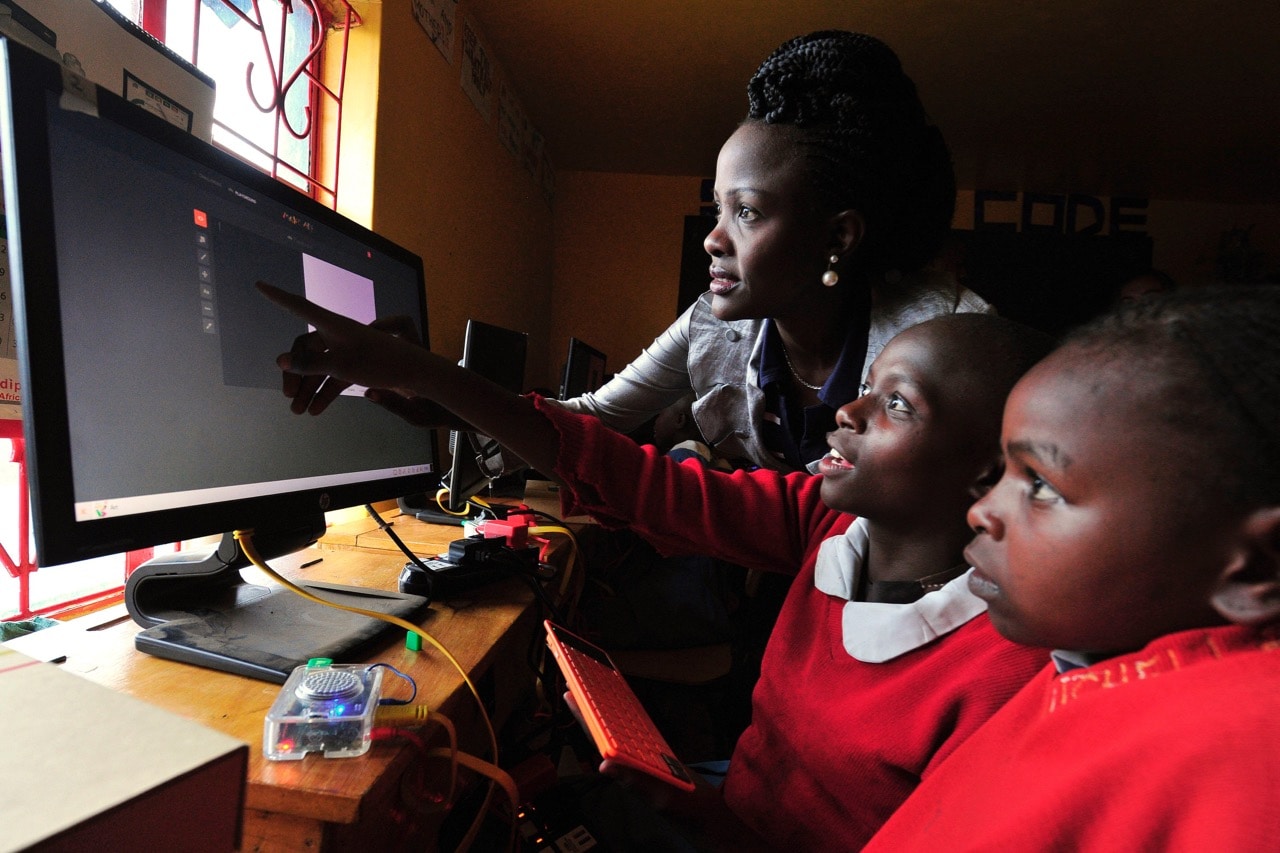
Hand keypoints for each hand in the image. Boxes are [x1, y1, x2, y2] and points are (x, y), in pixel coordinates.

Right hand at [258, 282, 430, 415]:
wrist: (413, 372)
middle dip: (294, 374)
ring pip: (318, 367)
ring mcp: (345, 350)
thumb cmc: (379, 362)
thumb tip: (280, 361)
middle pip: (305, 350)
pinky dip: (324, 392)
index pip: (298, 306)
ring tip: (298, 412)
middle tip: (288, 397)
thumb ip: (310, 363)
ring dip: (308, 389)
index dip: (278, 297)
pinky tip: (315, 410)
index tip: (259, 285)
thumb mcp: (341, 365)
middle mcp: (336, 334)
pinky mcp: (354, 365)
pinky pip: (333, 377)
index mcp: (332, 324)